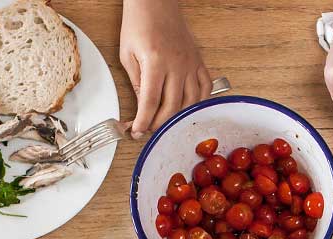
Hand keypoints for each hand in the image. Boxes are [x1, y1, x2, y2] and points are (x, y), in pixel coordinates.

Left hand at [120, 0, 212, 138]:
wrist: (155, 3)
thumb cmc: (140, 23)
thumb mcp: (128, 55)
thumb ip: (137, 82)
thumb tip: (143, 106)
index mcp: (156, 62)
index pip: (150, 101)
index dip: (144, 121)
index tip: (137, 131)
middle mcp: (176, 64)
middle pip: (172, 106)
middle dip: (159, 123)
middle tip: (149, 129)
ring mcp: (190, 64)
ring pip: (190, 102)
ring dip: (177, 117)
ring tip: (165, 122)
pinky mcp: (198, 61)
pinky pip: (205, 88)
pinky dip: (198, 102)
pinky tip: (188, 108)